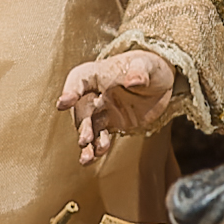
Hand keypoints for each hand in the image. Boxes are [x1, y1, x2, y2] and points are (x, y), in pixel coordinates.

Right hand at [60, 42, 177, 165]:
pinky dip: (96, 147)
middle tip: (85, 139)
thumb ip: (140, 72)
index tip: (63, 102)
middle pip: (82, 109)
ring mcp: (103, 110)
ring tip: (87, 158)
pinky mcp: (111, 124)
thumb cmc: (149, 68)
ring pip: (89, 127)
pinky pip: (100, 137)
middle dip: (82, 125)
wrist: (160, 84)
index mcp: (98, 73)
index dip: (70, 90)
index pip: (79, 79)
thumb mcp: (147, 65)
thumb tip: (134, 80)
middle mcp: (96, 92)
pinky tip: (96, 156)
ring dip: (86, 142)